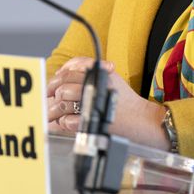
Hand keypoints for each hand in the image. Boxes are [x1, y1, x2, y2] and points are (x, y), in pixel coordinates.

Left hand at [46, 56, 169, 149]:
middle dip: (54, 97)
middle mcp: (96, 87)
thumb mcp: (110, 77)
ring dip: (57, 111)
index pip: (68, 73)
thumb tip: (63, 72)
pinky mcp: (93, 123)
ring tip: (57, 116)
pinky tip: (68, 123)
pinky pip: (69, 121)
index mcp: (98, 75)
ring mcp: (94, 105)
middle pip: (63, 88)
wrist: (143, 120)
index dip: (55, 81)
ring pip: (64, 104)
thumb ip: (87, 70)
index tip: (50, 88)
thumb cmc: (125, 100)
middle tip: (51, 103)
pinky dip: (66, 123)